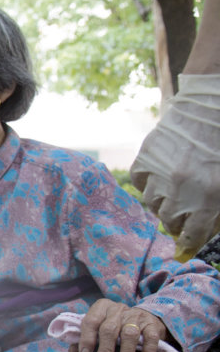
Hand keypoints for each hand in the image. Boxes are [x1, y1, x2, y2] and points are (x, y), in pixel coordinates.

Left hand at [70, 300, 167, 351]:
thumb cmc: (115, 326)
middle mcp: (118, 309)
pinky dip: (147, 351)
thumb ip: (85, 338)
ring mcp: (136, 315)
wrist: (144, 318)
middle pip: (109, 329)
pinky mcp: (152, 324)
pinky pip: (151, 337)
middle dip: (105, 351)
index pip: (90, 321)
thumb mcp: (99, 328)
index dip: (86, 338)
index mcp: (101, 308)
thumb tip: (72, 350)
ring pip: (130, 334)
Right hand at [131, 78, 219, 257]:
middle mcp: (180, 190)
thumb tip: (209, 229)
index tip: (187, 245)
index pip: (191, 237)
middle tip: (185, 215)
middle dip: (178, 222)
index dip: (189, 244)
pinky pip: (140, 182)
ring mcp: (159, 174)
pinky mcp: (144, 159)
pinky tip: (160, 178)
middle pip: (169, 222)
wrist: (211, 106)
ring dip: (163, 202)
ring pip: (152, 203)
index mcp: (208, 199)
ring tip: (174, 192)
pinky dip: (149, 184)